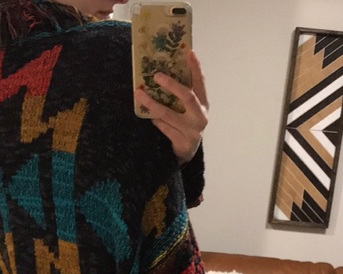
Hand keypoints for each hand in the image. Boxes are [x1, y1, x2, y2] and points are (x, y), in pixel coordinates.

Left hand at [134, 50, 208, 164]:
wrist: (187, 153)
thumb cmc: (184, 126)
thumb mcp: (187, 110)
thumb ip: (181, 96)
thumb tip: (160, 74)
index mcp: (203, 105)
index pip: (200, 83)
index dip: (196, 68)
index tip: (189, 52)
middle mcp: (200, 117)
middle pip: (187, 97)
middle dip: (172, 85)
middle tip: (156, 75)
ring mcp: (193, 131)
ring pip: (169, 114)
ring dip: (152, 103)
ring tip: (139, 94)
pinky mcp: (183, 143)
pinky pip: (164, 128)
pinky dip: (155, 121)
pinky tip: (148, 116)